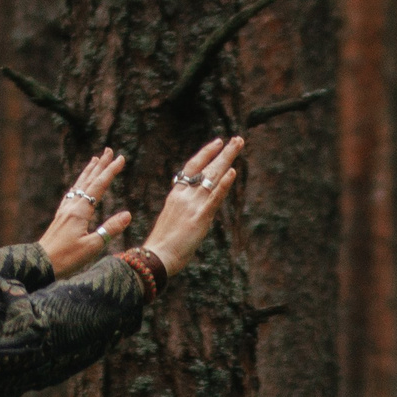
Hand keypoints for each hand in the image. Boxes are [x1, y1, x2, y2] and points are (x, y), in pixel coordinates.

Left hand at [37, 149, 134, 277]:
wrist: (40, 264)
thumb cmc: (66, 258)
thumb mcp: (92, 246)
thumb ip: (110, 229)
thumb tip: (127, 214)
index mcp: (80, 211)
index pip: (99, 186)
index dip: (110, 171)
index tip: (121, 158)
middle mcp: (71, 207)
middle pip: (88, 181)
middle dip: (100, 165)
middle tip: (109, 150)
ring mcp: (64, 211)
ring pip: (78, 185)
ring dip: (88, 172)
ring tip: (95, 160)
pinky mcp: (60, 218)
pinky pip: (72, 194)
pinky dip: (79, 184)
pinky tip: (78, 186)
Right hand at [142, 136, 244, 276]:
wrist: (157, 257)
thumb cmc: (163, 245)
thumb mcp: (172, 220)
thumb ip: (184, 209)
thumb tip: (196, 208)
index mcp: (176, 195)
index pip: (192, 166)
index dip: (206, 153)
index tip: (218, 142)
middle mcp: (185, 195)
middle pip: (207, 168)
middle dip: (224, 153)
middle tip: (238, 140)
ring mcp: (192, 205)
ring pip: (213, 177)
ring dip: (228, 160)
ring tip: (239, 145)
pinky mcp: (200, 217)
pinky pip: (214, 198)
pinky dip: (224, 184)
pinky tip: (233, 172)